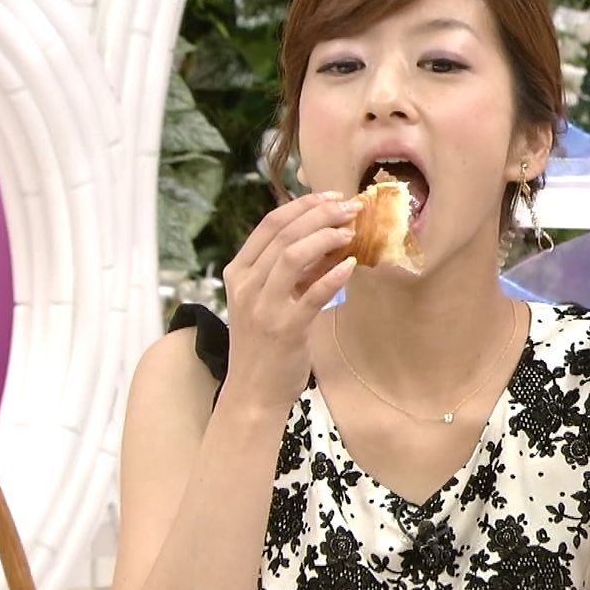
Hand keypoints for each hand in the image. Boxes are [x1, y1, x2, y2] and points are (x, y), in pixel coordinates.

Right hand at [221, 191, 361, 411]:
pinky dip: (332, 276)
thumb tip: (329, 242)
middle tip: (350, 208)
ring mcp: (263, 306)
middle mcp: (246, 285)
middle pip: (283, 233)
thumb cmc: (264, 345)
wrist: (252, 393)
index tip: (331, 196)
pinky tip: (351, 266)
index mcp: (239, 272)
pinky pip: (311, 294)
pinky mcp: (284, 328)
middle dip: (320, 214)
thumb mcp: (268, 301)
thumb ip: (291, 272)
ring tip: (350, 231)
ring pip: (292, 255)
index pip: (270, 224)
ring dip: (325, 237)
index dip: (303, 205)